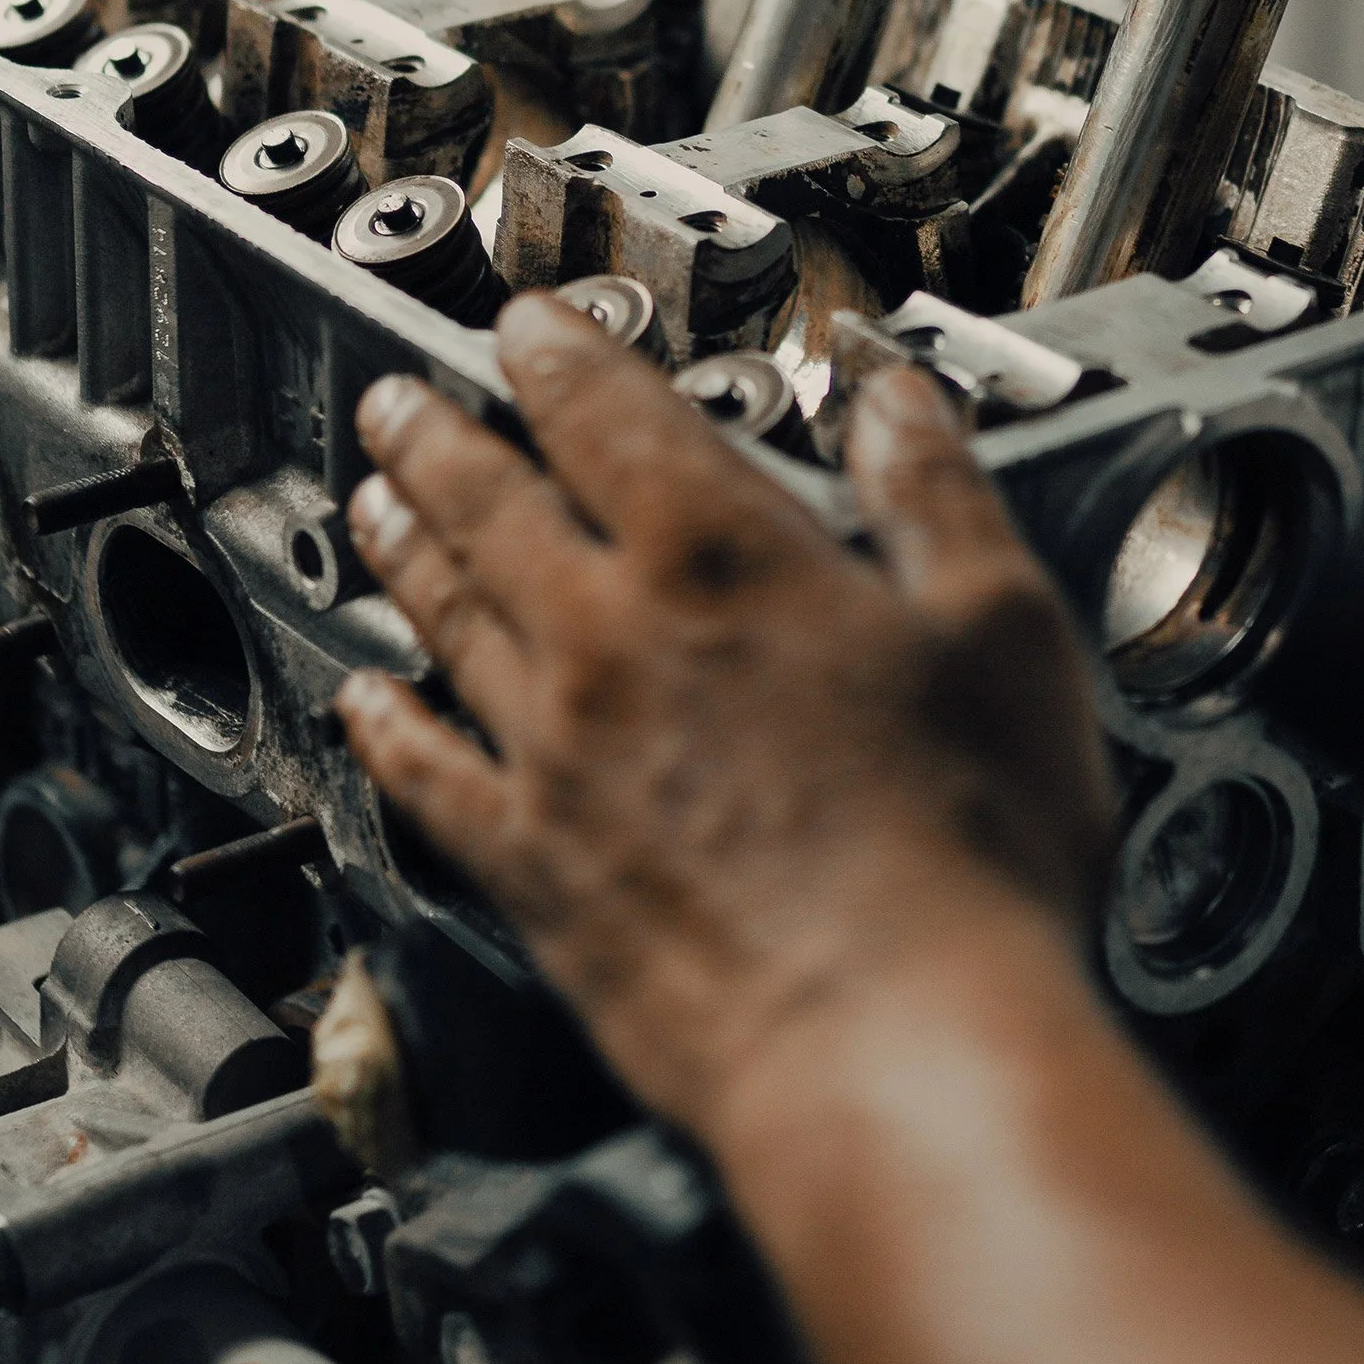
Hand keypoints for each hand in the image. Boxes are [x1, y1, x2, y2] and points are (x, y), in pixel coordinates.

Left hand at [335, 292, 1112, 1136]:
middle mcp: (611, 636)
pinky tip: (363, 699)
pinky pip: (430, 775)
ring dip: (402, 549)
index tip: (523, 322)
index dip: (555, 352)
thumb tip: (894, 395)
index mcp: (721, 555)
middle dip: (435, 435)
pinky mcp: (531, 867)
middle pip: (490, 501)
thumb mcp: (1000, 627)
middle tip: (392, 399)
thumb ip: (933, 492)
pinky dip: (386, 727)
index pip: (606, 412)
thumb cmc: (966, 849)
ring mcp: (554, 752)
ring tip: (369, 505)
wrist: (894, 1042)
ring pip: (446, 617)